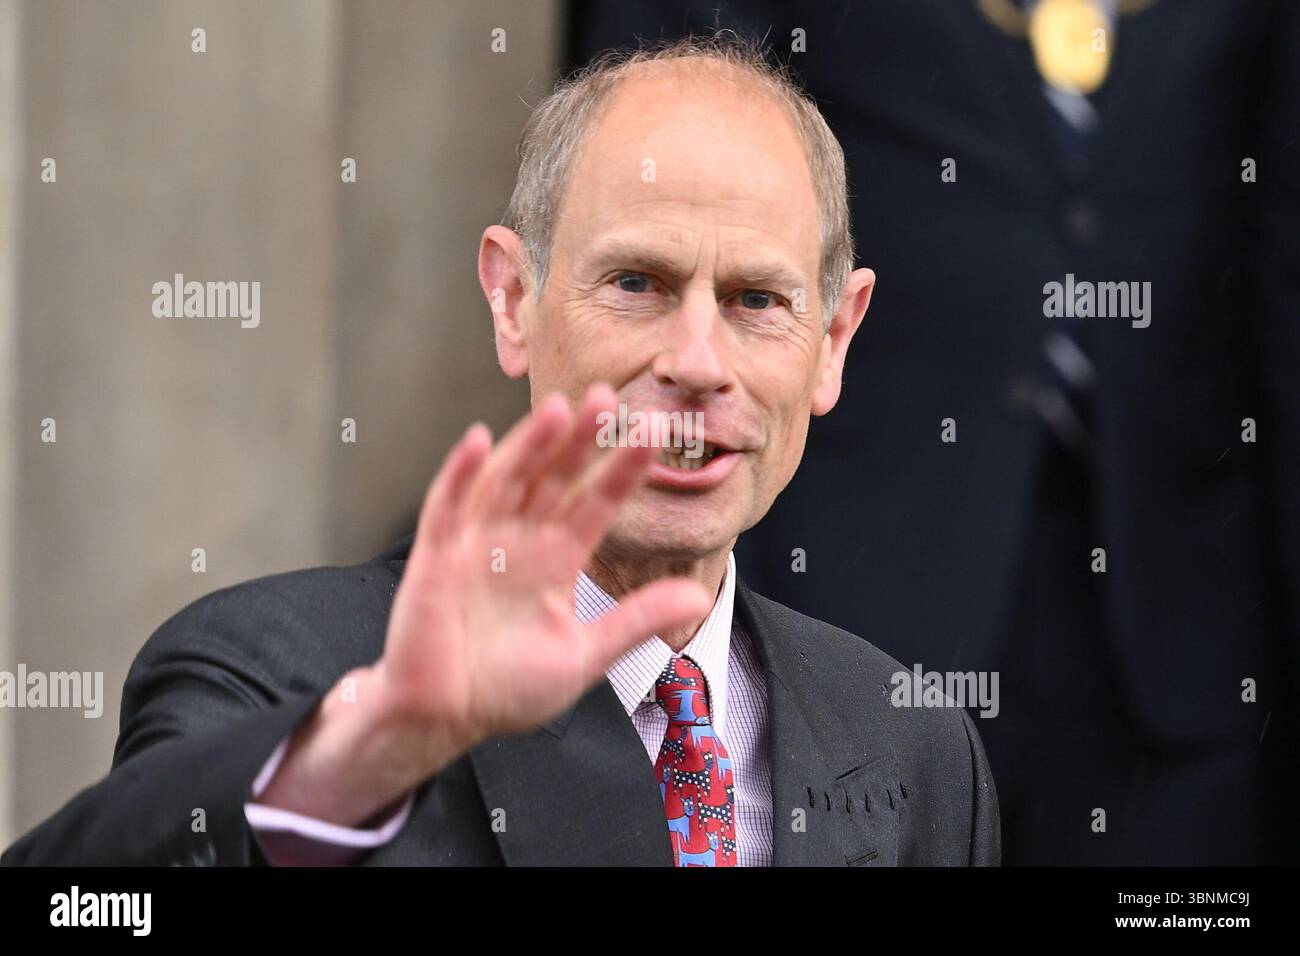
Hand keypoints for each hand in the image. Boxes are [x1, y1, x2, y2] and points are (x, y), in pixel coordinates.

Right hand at [376, 382, 712, 754]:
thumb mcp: (584, 655)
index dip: (622, 469)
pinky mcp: (435, 555)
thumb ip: (635, 620)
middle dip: (580, 439)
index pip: (596, 504)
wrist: (445, 718)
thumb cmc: (506, 689)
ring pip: (507, 480)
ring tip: (558, 410)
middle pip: (554, 478)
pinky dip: (461, 474)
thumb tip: (698, 598)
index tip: (654, 434)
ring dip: (529, 444)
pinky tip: (481, 442)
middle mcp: (520, 541)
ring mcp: (476, 542)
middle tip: (607, 397)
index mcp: (557, 560)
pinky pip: (448, 506)